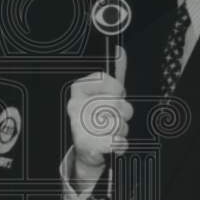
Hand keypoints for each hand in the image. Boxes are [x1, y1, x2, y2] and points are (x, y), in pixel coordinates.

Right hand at [66, 47, 130, 183]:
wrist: (86, 147)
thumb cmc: (96, 118)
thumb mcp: (105, 92)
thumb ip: (116, 72)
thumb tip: (121, 52)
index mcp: (79, 89)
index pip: (108, 81)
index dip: (117, 90)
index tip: (115, 95)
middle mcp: (76, 105)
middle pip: (117, 104)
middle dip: (123, 113)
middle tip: (114, 116)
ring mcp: (79, 126)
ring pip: (118, 124)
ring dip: (121, 129)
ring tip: (111, 130)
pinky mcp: (87, 146)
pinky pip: (116, 141)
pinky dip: (119, 144)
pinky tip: (111, 142)